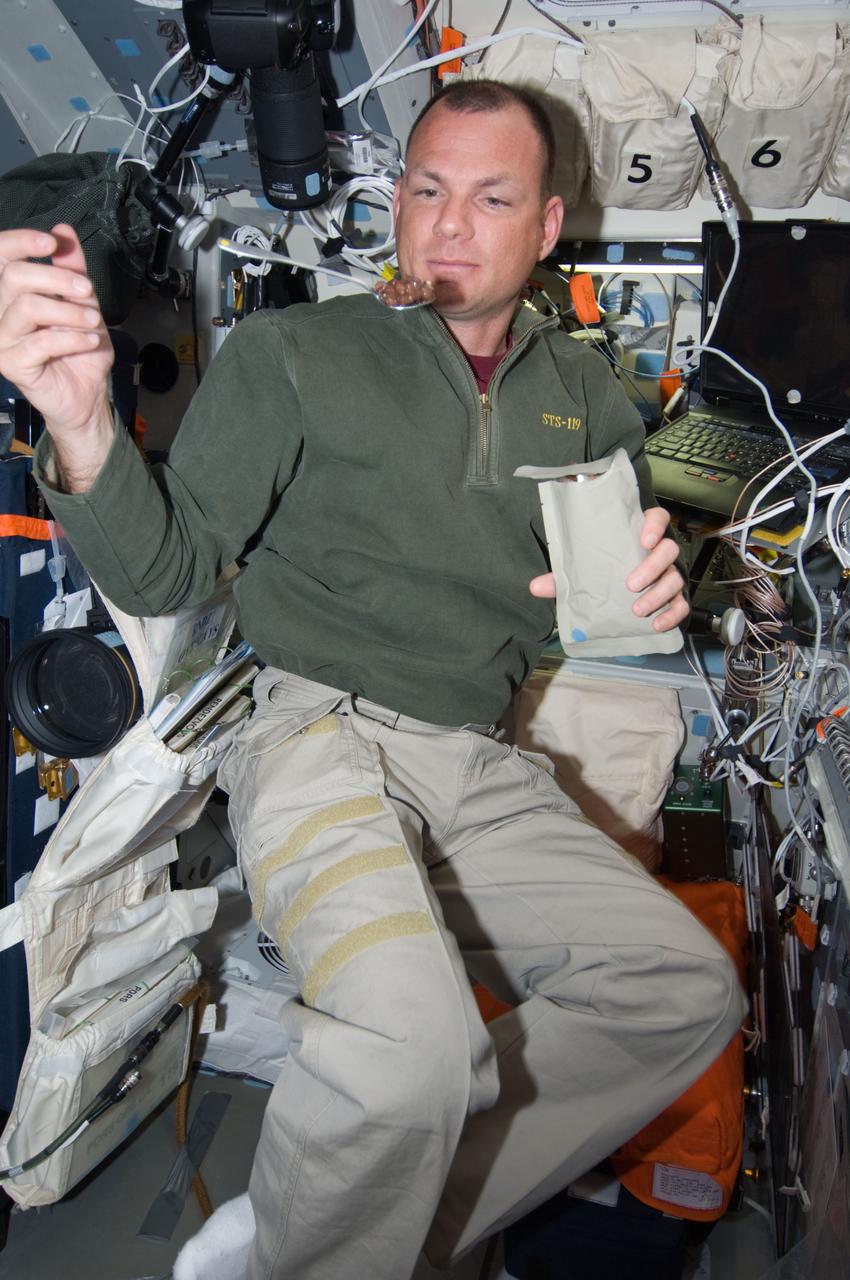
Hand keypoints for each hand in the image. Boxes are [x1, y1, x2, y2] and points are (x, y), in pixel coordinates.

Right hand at [0, 224, 114, 487]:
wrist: (87, 393)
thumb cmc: (79, 348)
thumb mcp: (82, 301)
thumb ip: (71, 268)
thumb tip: (63, 230)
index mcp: (10, 292)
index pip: (0, 256)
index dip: (21, 242)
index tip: (52, 244)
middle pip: (14, 277)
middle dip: (56, 279)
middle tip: (86, 290)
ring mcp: (1, 339)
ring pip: (28, 308)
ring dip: (68, 310)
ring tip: (92, 320)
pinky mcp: (12, 365)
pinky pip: (41, 342)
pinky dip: (72, 338)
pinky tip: (89, 341)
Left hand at [528, 505, 688, 633]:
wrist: (620, 595)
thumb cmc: (604, 572)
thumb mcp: (584, 571)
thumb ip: (562, 576)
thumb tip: (535, 586)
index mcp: (640, 535)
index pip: (658, 518)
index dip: (655, 525)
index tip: (644, 539)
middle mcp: (659, 552)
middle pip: (669, 550)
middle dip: (652, 566)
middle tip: (630, 584)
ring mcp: (669, 574)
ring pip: (675, 578)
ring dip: (659, 594)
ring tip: (638, 610)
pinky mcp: (675, 597)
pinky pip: (681, 604)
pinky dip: (672, 615)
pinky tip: (657, 625)